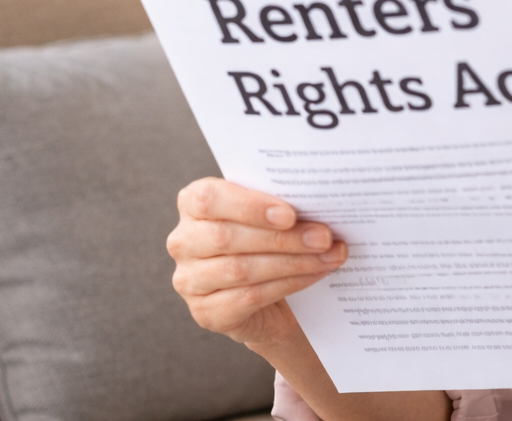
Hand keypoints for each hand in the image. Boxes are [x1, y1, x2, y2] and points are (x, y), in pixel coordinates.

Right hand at [166, 177, 347, 348]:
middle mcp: (183, 241)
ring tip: (328, 256)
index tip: (290, 214)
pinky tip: (315, 274)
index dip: (249, 206)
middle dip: (283, 238)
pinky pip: (249, 297)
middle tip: (324, 237)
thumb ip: (279, 203)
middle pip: (227, 238)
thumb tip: (319, 202)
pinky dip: (288, 284)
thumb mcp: (266, 213)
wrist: (264, 292)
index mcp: (192, 204)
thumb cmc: (265, 238)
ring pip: (241, 270)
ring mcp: (189, 281)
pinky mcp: (206, 313)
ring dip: (292, 262)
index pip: (208, 199)